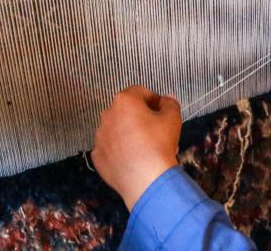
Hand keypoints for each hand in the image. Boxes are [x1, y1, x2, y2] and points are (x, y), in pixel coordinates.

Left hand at [92, 86, 181, 210]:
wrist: (145, 179)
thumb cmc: (159, 144)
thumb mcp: (173, 118)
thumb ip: (170, 103)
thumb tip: (166, 100)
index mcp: (125, 101)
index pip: (141, 92)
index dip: (154, 99)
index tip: (163, 111)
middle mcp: (107, 116)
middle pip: (127, 110)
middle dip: (141, 116)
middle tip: (156, 129)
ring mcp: (100, 137)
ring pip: (117, 129)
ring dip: (129, 133)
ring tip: (146, 147)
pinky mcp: (97, 156)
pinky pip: (111, 147)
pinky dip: (121, 150)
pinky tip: (135, 158)